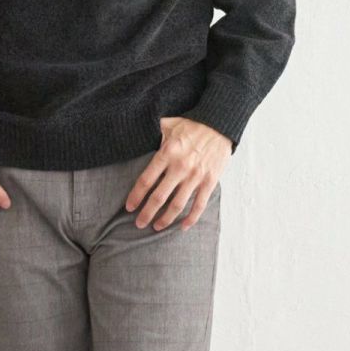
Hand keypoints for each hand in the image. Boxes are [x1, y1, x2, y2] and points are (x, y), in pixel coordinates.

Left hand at [124, 116, 230, 231]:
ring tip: (157, 226)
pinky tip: (183, 226)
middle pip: (159, 197)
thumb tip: (136, 133)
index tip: (129, 207)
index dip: (136, 196)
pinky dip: (191, 218)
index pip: (146, 180)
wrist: (220, 124)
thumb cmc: (192, 125)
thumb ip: (152, 132)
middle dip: (147, 213)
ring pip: (177, 205)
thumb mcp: (168, 124)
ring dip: (165, 219)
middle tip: (139, 223)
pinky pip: (199, 204)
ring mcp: (196, 176)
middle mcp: (180, 167)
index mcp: (167, 153)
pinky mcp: (209, 181)